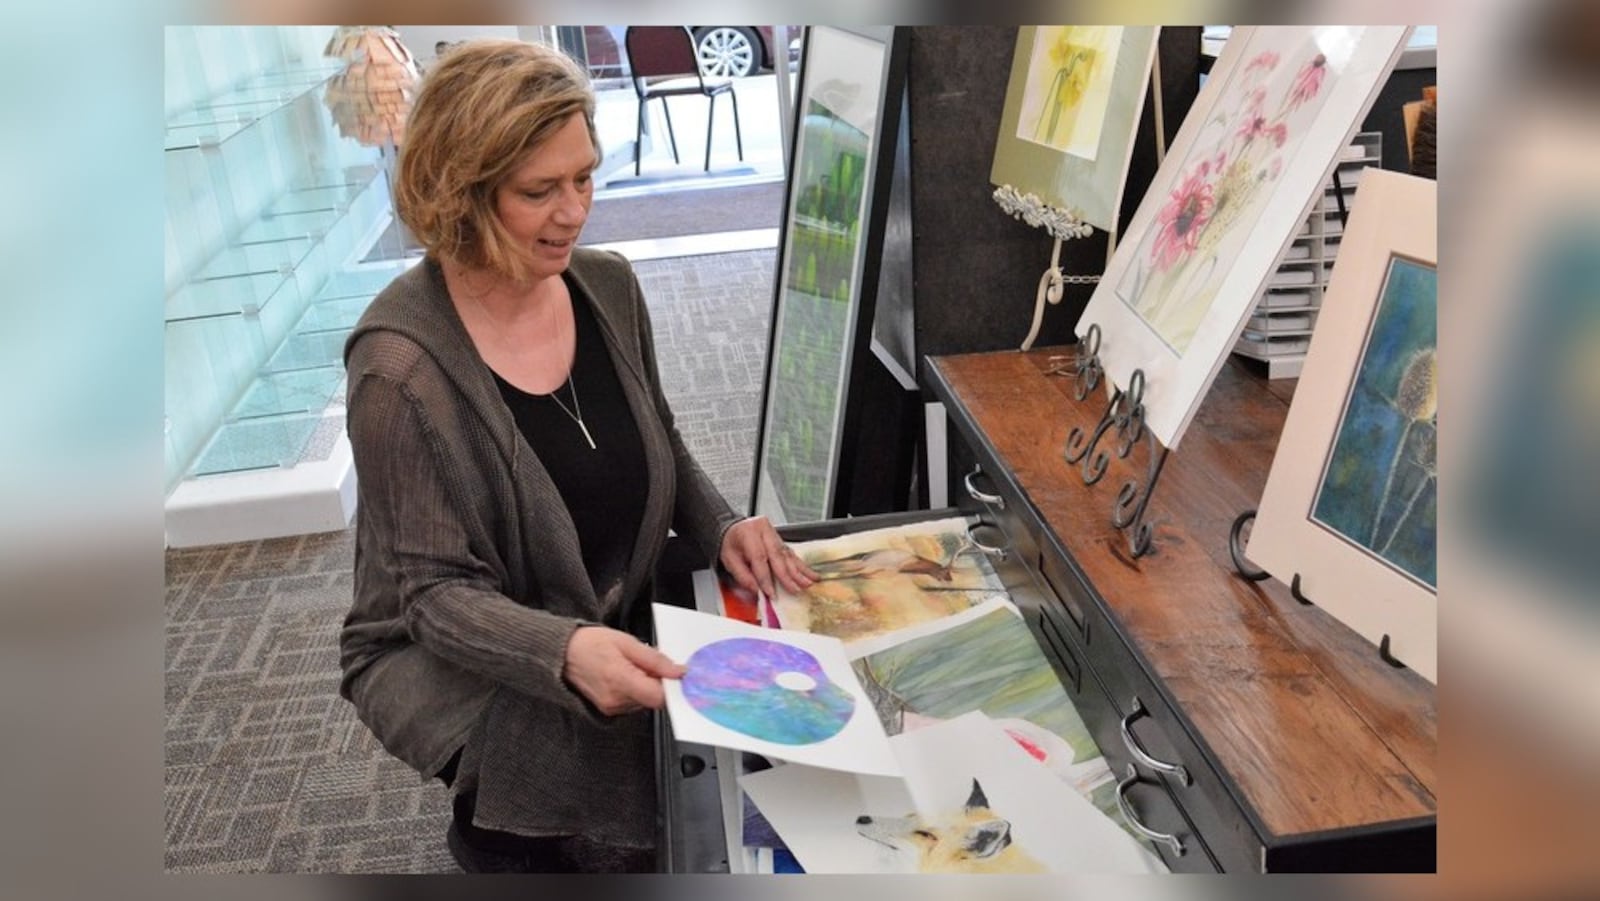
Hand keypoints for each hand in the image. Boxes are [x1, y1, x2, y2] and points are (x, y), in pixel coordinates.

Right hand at [562, 625, 686, 715]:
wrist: (562, 654)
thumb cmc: (589, 643)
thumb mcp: (626, 642)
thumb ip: (654, 659)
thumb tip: (677, 671)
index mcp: (620, 680)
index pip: (659, 697)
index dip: (672, 686)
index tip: (677, 674)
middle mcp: (615, 700)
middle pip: (653, 699)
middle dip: (658, 682)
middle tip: (651, 663)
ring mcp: (611, 708)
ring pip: (645, 702)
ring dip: (647, 686)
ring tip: (634, 666)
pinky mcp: (608, 710)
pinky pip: (633, 703)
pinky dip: (637, 690)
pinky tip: (627, 674)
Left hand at [719, 516, 817, 598]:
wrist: (732, 530)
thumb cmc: (731, 544)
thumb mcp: (730, 560)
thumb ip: (743, 576)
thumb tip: (756, 590)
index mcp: (748, 533)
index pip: (759, 557)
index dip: (766, 577)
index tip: (771, 592)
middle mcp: (763, 530)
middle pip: (777, 555)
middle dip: (787, 575)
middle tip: (796, 588)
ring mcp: (774, 533)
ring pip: (787, 554)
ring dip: (799, 571)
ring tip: (808, 582)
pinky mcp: (780, 539)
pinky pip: (791, 553)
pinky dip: (800, 565)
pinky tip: (809, 573)